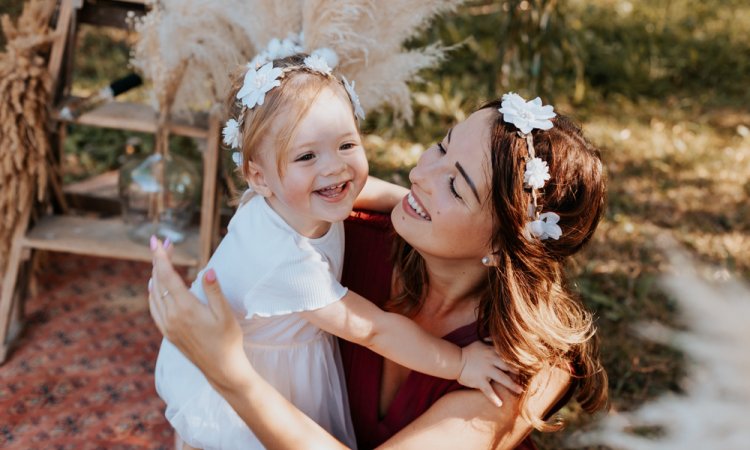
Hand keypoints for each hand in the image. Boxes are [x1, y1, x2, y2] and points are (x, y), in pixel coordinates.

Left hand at [148, 238, 251, 390]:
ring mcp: (167, 326)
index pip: (167, 276)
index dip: (161, 256)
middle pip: (159, 281)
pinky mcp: (168, 333)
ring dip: (156, 275)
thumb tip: (208, 270)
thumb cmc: (228, 341)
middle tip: (165, 243)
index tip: (156, 240)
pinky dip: (152, 292)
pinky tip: (154, 286)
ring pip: (154, 294)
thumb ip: (214, 292)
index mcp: (184, 309)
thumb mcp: (225, 314)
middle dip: (159, 260)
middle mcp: (171, 317)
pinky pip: (154, 308)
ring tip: (162, 260)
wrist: (222, 370)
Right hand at [457, 341, 522, 406]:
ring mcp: (485, 371)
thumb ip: (490, 341)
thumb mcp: (480, 343)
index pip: (508, 355)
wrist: (455, 360)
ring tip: (520, 391)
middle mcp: (491, 360)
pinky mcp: (479, 380)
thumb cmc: (469, 352)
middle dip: (518, 373)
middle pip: (508, 367)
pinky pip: (488, 390)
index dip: (518, 360)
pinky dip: (494, 398)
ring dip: (512, 385)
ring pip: (502, 378)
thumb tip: (498, 336)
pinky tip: (500, 404)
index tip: (527, 364)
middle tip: (527, 378)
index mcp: (492, 351)